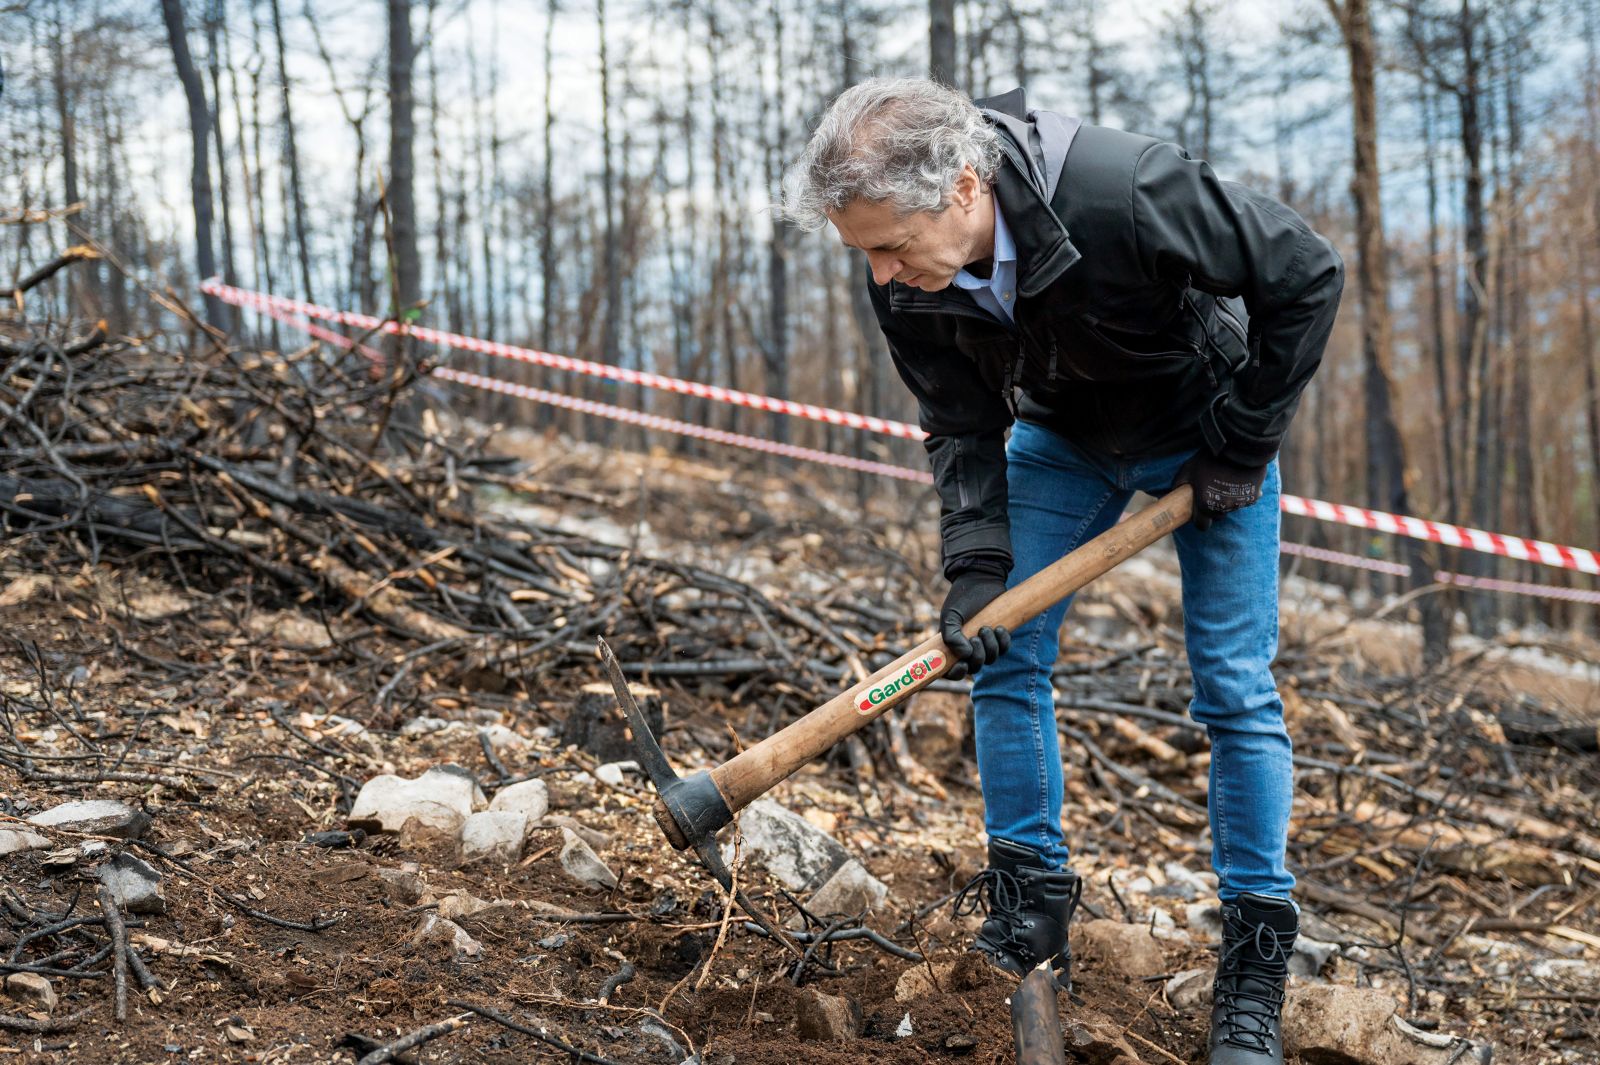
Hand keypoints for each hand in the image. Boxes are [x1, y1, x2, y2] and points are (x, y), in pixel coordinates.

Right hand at [940, 561, 1011, 680]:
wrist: (981, 580)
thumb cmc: (962, 598)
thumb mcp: (951, 615)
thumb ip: (951, 636)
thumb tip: (965, 655)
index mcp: (951, 646)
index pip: (951, 671)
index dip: (956, 673)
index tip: (962, 664)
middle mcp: (967, 648)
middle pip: (974, 667)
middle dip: (977, 656)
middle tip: (975, 637)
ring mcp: (984, 644)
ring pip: (991, 660)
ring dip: (990, 647)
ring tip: (986, 627)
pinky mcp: (999, 637)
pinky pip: (1005, 649)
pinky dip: (1003, 642)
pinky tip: (999, 628)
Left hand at [1176, 452, 1267, 530]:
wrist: (1238, 446)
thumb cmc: (1209, 458)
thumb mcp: (1188, 469)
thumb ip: (1179, 484)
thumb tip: (1173, 494)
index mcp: (1205, 504)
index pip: (1202, 526)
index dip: (1200, 519)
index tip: (1200, 512)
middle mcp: (1223, 506)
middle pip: (1218, 515)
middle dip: (1215, 506)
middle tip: (1214, 489)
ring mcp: (1239, 502)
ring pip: (1232, 507)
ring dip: (1229, 498)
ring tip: (1227, 480)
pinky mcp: (1254, 496)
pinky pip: (1246, 499)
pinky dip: (1243, 493)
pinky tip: (1240, 479)